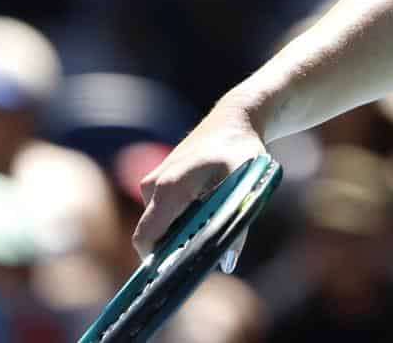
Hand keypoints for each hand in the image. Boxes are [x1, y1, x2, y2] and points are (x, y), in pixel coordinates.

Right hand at [131, 99, 265, 258]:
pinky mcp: (158, 179)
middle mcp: (153, 184)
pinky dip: (179, 217)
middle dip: (173, 247)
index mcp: (169, 187)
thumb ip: (237, 225)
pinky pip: (161, 210)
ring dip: (180, 230)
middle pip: (152, 234)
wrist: (234, 119)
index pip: (146, 238)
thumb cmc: (242, 150)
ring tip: (210, 219)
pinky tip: (205, 207)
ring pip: (158, 222)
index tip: (178, 272)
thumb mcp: (247, 187)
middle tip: (203, 249)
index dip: (157, 261)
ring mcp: (153, 180)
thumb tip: (228, 261)